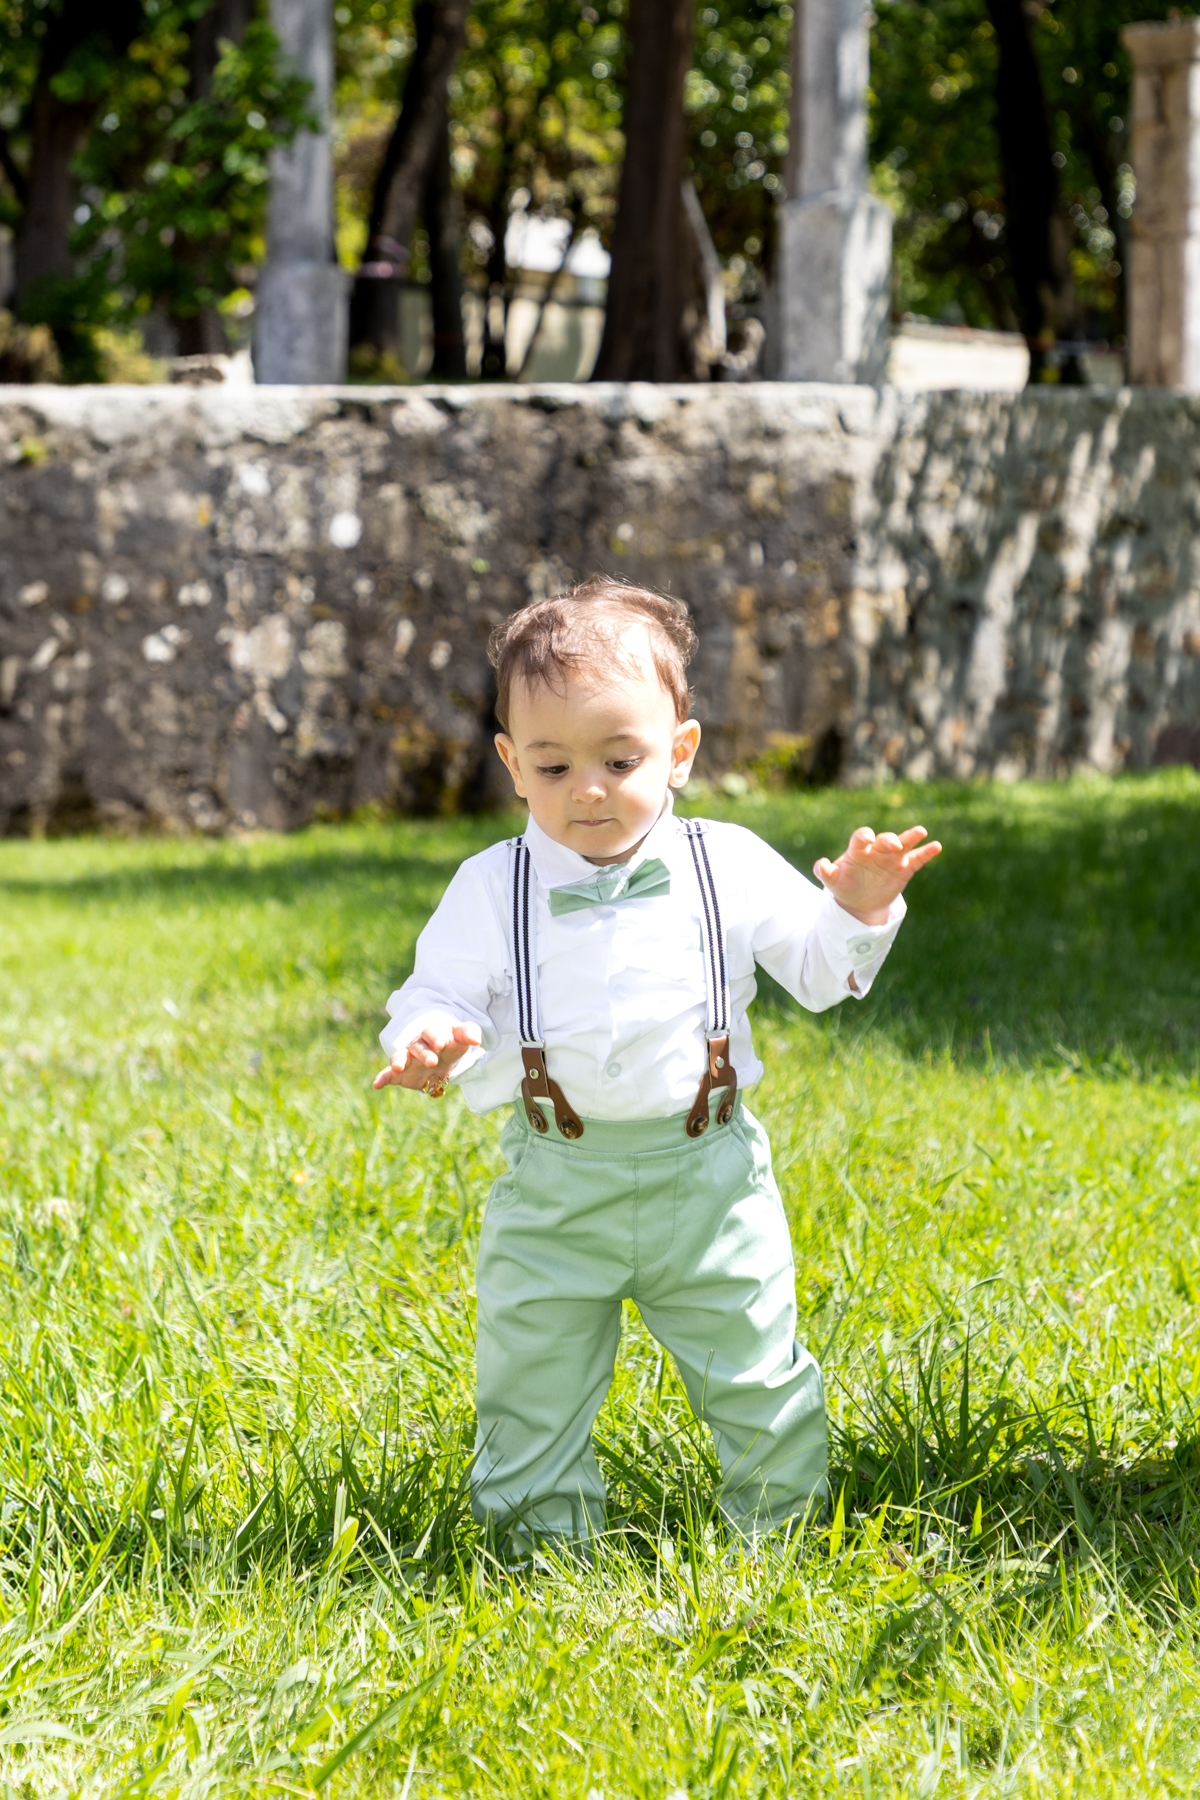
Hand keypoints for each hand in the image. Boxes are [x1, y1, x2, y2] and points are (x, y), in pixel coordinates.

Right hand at [372, 1021, 482, 1092]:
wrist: (443, 1057)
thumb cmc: (452, 1043)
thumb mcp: (462, 1038)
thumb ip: (469, 1033)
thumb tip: (476, 1039)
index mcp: (434, 1034)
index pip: (433, 1032)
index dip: (436, 1037)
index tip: (441, 1044)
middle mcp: (419, 1045)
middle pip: (418, 1046)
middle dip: (424, 1053)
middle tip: (432, 1061)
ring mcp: (409, 1058)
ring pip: (401, 1056)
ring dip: (399, 1060)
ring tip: (397, 1067)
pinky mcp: (401, 1073)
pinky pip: (389, 1074)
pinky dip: (382, 1078)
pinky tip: (376, 1084)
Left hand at [814, 825, 941, 925]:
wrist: (859, 901)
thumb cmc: (844, 885)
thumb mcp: (833, 882)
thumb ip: (825, 872)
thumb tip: (820, 864)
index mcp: (858, 850)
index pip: (861, 837)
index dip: (865, 836)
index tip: (868, 839)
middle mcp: (877, 850)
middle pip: (884, 839)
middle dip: (889, 840)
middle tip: (894, 844)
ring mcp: (892, 858)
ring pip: (904, 844)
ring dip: (912, 837)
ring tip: (921, 831)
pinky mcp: (904, 869)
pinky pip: (917, 859)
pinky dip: (926, 852)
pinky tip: (936, 846)